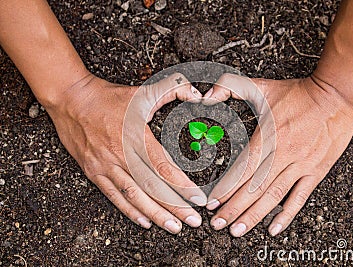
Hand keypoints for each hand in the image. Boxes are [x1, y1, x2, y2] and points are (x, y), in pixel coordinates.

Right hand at [47, 73, 205, 233]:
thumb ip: (172, 89)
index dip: (182, 185)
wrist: (71, 100)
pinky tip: (144, 222)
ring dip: (155, 214)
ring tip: (173, 227)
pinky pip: (114, 195)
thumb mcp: (142, 91)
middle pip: (152, 186)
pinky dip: (129, 210)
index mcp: (136, 136)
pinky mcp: (94, 172)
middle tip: (193, 221)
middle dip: (174, 207)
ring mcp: (105, 165)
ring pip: (134, 195)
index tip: (198, 200)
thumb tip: (196, 93)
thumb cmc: (108, 98)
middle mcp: (121, 154)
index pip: (163, 166)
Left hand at [204, 74, 352, 236]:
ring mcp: (301, 164)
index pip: (243, 169)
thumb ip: (230, 86)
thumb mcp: (261, 86)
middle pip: (255, 187)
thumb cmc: (297, 93)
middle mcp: (284, 154)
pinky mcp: (316, 171)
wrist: (335, 95)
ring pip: (274, 196)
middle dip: (234, 209)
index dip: (226, 188)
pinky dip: (286, 215)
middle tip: (217, 224)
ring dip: (254, 215)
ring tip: (237, 231)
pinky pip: (300, 197)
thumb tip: (206, 95)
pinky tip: (273, 228)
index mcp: (268, 136)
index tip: (212, 203)